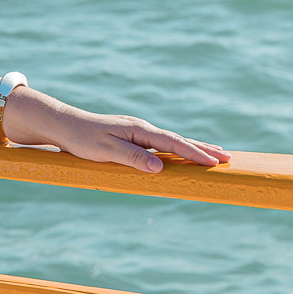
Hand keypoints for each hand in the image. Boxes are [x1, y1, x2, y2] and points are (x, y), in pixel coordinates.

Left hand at [9, 92, 227, 174]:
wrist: (64, 125)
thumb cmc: (82, 139)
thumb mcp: (106, 151)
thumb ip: (133, 158)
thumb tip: (160, 168)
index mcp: (139, 130)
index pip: (173, 143)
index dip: (195, 154)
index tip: (214, 162)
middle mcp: (142, 129)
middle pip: (179, 140)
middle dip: (204, 150)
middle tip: (228, 158)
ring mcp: (139, 132)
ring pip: (172, 142)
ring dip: (194, 148)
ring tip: (216, 154)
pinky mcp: (133, 138)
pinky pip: (162, 145)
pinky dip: (178, 149)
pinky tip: (185, 153)